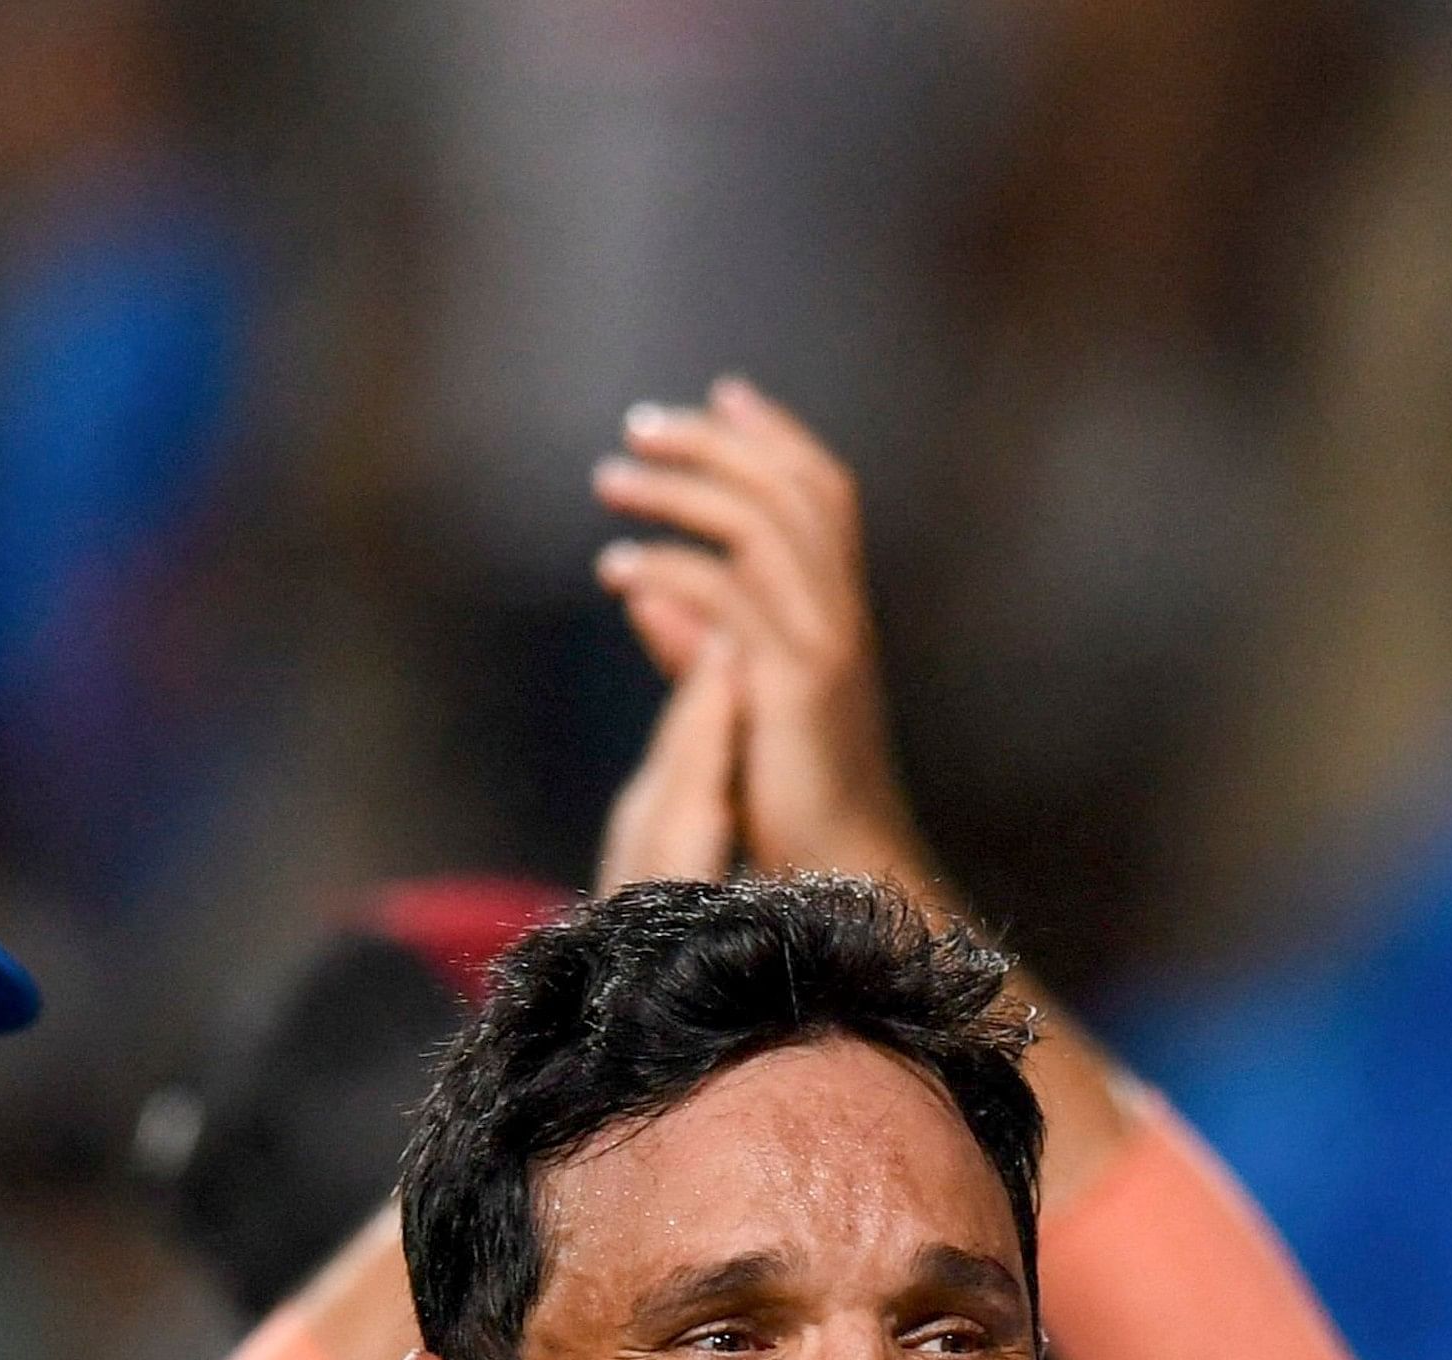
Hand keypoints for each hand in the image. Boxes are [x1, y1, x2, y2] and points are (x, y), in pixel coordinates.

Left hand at [592, 378, 919, 885]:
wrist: (840, 874)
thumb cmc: (789, 799)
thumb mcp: (737, 703)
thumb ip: (693, 639)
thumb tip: (639, 584)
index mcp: (838, 610)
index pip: (821, 492)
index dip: (775, 435)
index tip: (721, 392)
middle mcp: (841, 614)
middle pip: (791, 489)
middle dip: (714, 445)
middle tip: (637, 425)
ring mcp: (824, 646)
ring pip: (760, 527)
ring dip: (679, 492)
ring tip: (611, 479)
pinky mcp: (793, 685)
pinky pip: (728, 600)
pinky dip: (668, 571)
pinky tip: (616, 569)